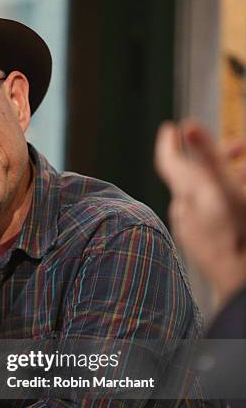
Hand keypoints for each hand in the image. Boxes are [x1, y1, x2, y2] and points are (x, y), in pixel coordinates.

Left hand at [155, 120, 245, 306]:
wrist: (242, 282)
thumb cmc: (242, 232)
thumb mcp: (227, 187)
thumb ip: (209, 156)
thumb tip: (186, 126)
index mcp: (189, 193)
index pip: (168, 161)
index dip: (168, 143)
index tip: (170, 129)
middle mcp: (184, 210)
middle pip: (191, 176)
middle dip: (215, 156)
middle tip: (242, 146)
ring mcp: (192, 230)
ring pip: (203, 195)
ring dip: (223, 178)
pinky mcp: (201, 246)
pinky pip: (206, 215)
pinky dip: (220, 201)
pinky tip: (238, 205)